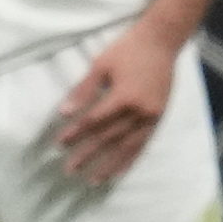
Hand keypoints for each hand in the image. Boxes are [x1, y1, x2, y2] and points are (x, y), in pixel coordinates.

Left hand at [51, 24, 179, 185]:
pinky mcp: (158, 119)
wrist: (162, 41)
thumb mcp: (101, 64)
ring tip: (93, 180)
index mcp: (123, 97)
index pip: (94, 121)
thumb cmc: (128, 49)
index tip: (60, 144)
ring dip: (108, 165)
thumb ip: (84, 90)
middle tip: (70, 169)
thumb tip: (64, 112)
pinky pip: (142, 145)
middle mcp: (139, 112)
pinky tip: (118, 172)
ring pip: (126, 147)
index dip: (76, 133)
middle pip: (108, 138)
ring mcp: (151, 117)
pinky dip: (129, 160)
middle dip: (87, 154)